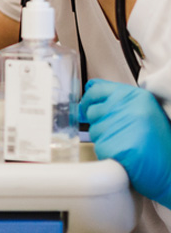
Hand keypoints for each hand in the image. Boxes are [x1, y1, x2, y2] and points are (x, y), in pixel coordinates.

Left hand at [80, 80, 170, 205]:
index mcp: (135, 96)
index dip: (89, 100)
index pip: (96, 89)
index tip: (88, 107)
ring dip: (104, 140)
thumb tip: (89, 95)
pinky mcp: (114, 146)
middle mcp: (126, 107)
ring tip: (126, 147)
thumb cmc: (160, 146)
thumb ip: (119, 101)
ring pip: (93, 131)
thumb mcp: (145, 112)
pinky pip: (98, 148)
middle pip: (92, 111)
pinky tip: (125, 158)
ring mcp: (119, 126)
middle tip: (118, 135)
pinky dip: (108, 155)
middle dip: (99, 124)